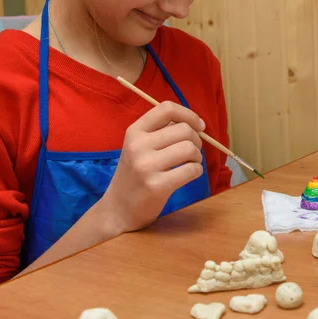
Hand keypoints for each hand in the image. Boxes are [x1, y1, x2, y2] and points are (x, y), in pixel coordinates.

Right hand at [101, 101, 205, 232]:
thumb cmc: (135, 175)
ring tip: (190, 163)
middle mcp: (137, 146)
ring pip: (190, 149)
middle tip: (192, 152)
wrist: (118, 209)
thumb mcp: (139, 146)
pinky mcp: (156, 186)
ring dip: (197, 157)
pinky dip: (196, 171)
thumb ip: (161, 131)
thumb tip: (196, 123)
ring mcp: (146, 166)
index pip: (167, 109)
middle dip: (197, 140)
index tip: (199, 126)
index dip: (189, 114)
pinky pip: (191, 170)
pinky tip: (189, 175)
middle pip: (184, 130)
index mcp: (134, 131)